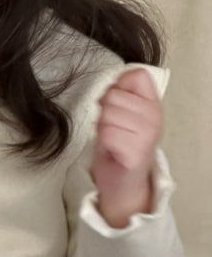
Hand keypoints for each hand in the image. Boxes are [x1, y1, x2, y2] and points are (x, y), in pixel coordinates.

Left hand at [92, 68, 162, 227]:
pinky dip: (103, 142)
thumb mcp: (122, 114)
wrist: (122, 181)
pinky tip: (112, 150)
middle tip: (112, 129)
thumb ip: (121, 94)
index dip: (117, 88)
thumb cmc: (119, 145)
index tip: (117, 105)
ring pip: (107, 114)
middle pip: (112, 96)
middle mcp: (155, 116)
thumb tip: (116, 79)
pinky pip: (107, 133)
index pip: (136, 75)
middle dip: (103, 112)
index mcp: (153, 104)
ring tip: (112, 139)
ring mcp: (148, 134)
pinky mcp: (137, 151)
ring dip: (102, 128)